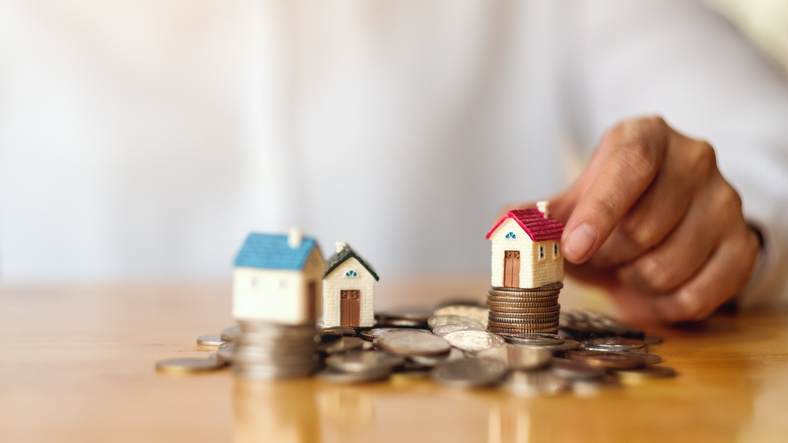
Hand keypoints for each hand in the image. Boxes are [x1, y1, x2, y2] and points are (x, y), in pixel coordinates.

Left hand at [500, 116, 759, 322]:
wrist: (672, 212)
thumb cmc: (615, 204)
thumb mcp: (576, 199)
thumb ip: (539, 214)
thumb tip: (504, 223)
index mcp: (648, 136)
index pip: (631, 165)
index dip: (600, 211)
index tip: (573, 248)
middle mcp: (695, 160)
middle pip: (644, 227)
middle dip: (606, 256)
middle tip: (596, 255)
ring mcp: (726, 202)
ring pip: (667, 267)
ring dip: (632, 281)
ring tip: (627, 266)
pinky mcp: (742, 244)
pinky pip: (698, 297)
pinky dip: (663, 305)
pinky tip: (652, 289)